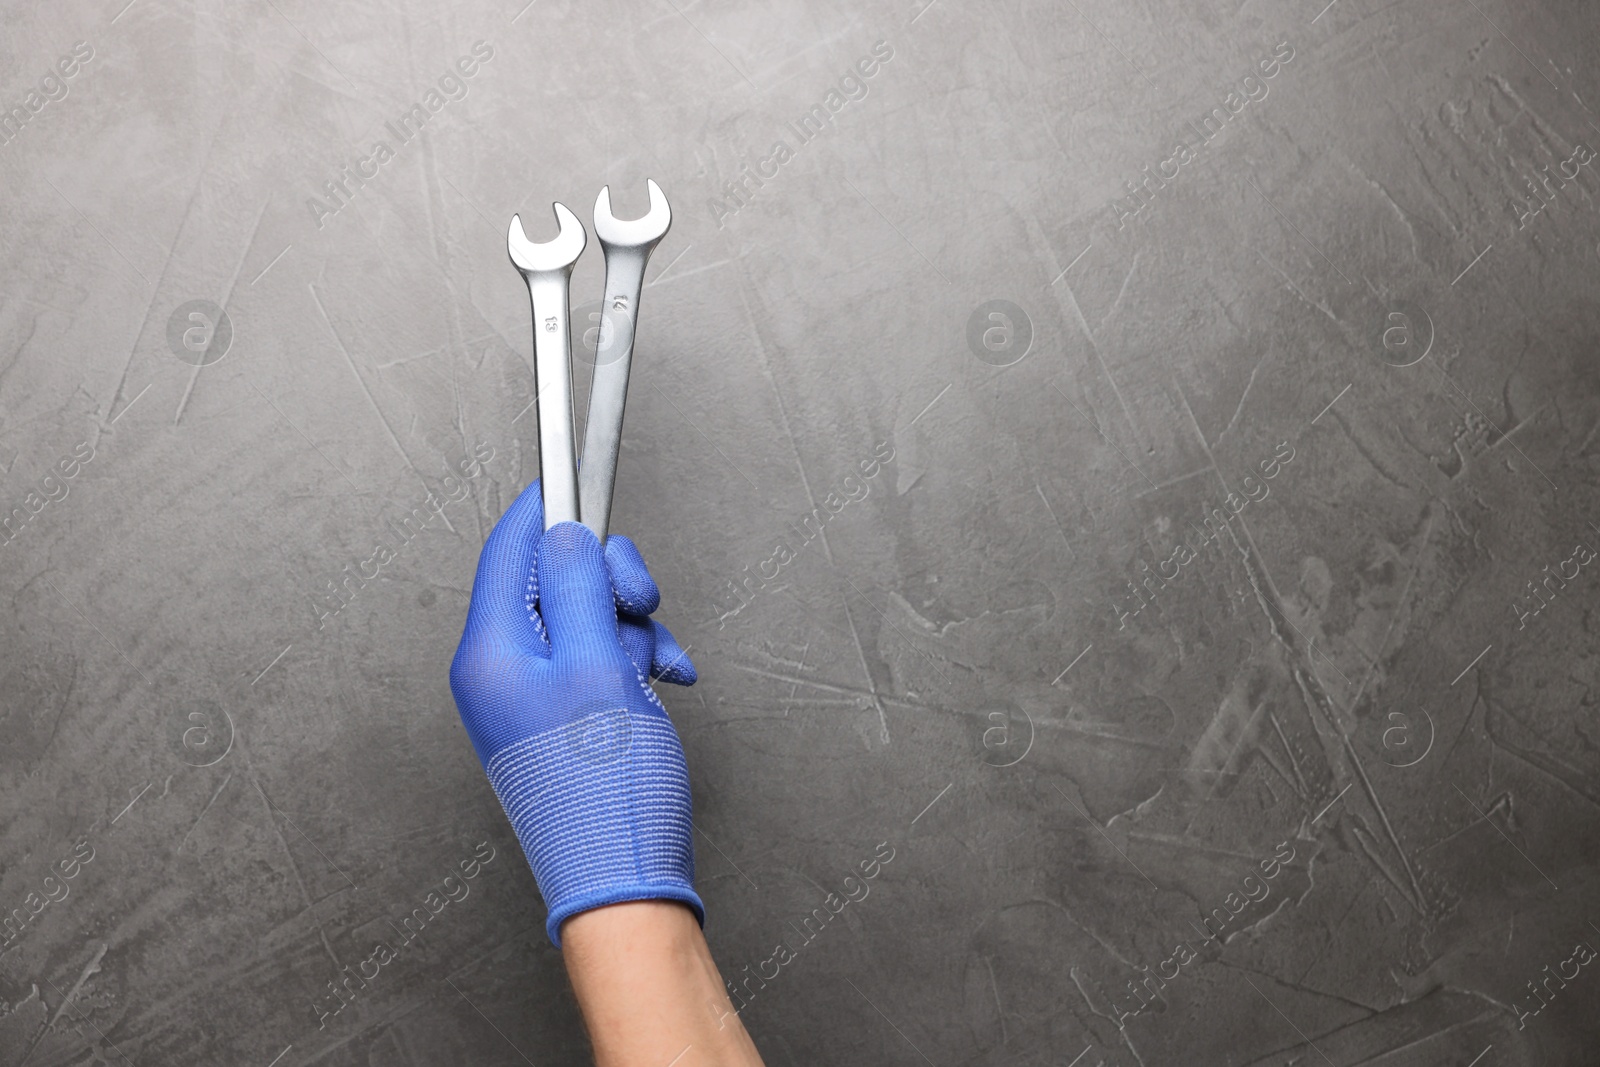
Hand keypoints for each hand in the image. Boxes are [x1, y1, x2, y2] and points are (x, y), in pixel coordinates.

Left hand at [450, 478, 700, 945]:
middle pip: (552, 579)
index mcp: (491, 654)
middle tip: (642, 600)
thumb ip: (580, 589)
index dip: (547, 512)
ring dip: (634, 625)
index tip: (574, 479)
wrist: (625, 880)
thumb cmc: (607, 792)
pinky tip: (664, 680)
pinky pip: (600, 656)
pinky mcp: (564, 715)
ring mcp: (532, 696)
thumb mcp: (599, 668)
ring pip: (587, 616)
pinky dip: (637, 658)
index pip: (508, 552)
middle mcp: (501, 672)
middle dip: (610, 581)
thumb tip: (562, 534)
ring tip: (659, 663)